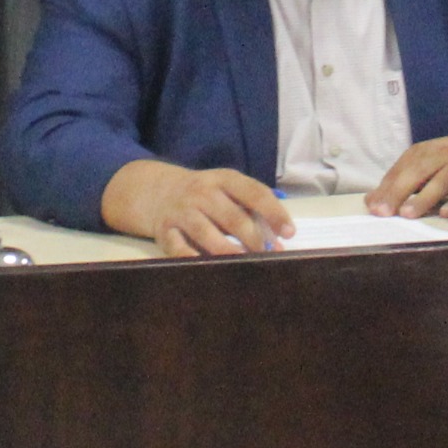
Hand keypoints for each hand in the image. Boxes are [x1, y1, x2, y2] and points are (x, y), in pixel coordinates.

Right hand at [102, 160, 293, 256]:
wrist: (157, 192)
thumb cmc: (205, 195)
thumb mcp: (226, 189)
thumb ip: (251, 209)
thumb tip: (278, 240)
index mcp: (223, 179)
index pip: (253, 193)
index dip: (273, 212)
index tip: (289, 232)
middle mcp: (202, 192)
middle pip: (232, 216)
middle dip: (253, 238)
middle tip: (268, 255)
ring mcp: (181, 211)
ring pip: (206, 232)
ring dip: (227, 250)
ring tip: (243, 264)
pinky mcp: (165, 231)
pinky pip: (178, 248)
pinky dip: (191, 259)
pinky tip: (207, 268)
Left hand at [369, 125, 447, 217]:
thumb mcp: (432, 160)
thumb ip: (405, 178)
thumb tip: (373, 200)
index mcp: (424, 152)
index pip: (399, 170)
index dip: (385, 188)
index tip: (371, 206)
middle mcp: (441, 155)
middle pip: (415, 172)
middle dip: (397, 192)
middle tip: (382, 211)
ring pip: (440, 180)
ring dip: (423, 197)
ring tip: (408, 214)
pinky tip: (447, 212)